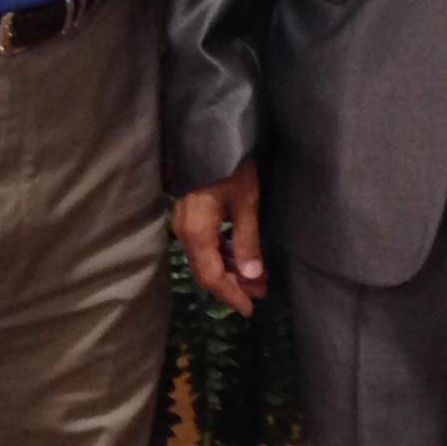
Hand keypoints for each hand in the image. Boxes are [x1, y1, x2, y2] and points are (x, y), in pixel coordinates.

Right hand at [174, 161, 266, 315]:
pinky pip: (205, 245)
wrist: (210, 136)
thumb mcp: (246, 203)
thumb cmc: (231, 168)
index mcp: (197, 233)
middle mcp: (185, 233)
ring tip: (258, 277)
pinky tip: (241, 256)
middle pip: (207, 271)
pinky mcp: (190, 216)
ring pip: (206, 259)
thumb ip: (247, 241)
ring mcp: (185, 224)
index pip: (212, 277)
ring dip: (231, 270)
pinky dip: (224, 254)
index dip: (231, 295)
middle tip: (261, 292)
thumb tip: (252, 276)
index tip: (249, 309)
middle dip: (234, 285)